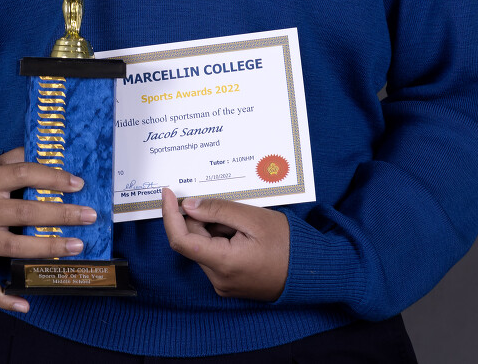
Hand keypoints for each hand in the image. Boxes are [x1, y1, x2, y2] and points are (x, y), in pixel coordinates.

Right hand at [0, 147, 93, 312]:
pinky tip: (26, 304)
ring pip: (14, 247)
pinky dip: (5, 298)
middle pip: (24, 213)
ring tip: (77, 246)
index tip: (78, 184)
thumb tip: (55, 150)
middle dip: (61, 215)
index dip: (52, 178)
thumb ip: (20, 157)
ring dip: (48, 249)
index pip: (22, 175)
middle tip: (89, 216)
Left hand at [160, 187, 288, 299]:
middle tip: (230, 209)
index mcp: (223, 263)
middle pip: (193, 241)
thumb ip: (218, 210)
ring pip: (204, 248)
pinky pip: (215, 257)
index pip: (180, 239)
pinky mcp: (229, 284)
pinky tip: (244, 235)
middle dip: (203, 220)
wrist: (310, 271)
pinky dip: (222, 241)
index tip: (167, 193)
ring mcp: (224, 284)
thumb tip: (189, 206)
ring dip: (215, 230)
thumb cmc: (287, 244)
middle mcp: (218, 279)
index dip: (169, 214)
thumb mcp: (253, 218)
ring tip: (244, 225)